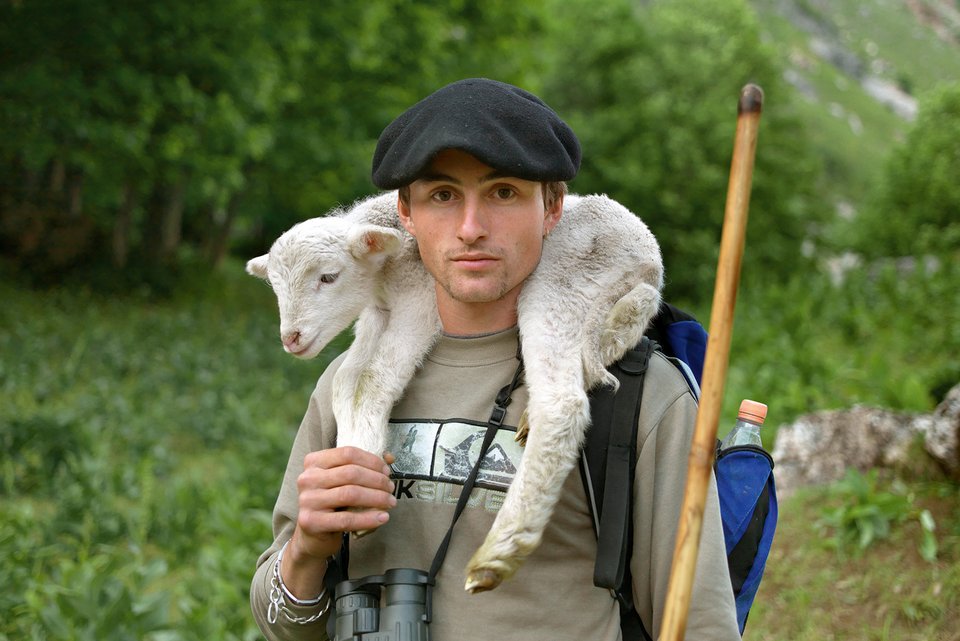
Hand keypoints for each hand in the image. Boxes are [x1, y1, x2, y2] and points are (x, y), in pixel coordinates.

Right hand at [281, 447, 395, 598]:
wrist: (312, 535)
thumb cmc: (333, 504)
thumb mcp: (343, 482)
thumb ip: (364, 468)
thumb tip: (390, 458)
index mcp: (314, 462)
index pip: (348, 453)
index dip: (372, 461)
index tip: (386, 471)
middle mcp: (308, 478)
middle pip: (351, 473)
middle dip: (377, 480)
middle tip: (391, 489)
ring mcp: (307, 500)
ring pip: (350, 494)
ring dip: (376, 498)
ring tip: (390, 502)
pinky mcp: (310, 522)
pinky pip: (346, 519)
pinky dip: (368, 518)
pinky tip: (382, 518)